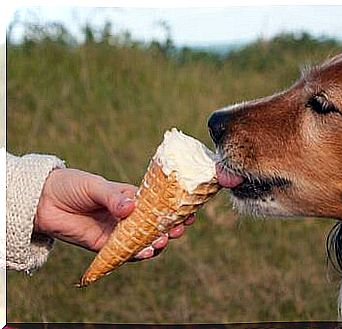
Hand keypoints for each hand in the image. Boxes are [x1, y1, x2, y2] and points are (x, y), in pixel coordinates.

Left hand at [34, 168, 195, 259]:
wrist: (43, 201)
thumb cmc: (72, 186)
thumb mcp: (95, 186)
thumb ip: (113, 197)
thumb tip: (131, 207)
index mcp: (130, 198)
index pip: (157, 204)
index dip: (174, 208)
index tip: (189, 210)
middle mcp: (127, 216)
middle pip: (155, 225)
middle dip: (170, 227)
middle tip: (179, 228)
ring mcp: (118, 232)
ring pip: (143, 240)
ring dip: (156, 242)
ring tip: (163, 240)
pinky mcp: (105, 246)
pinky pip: (125, 253)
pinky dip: (137, 254)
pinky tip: (146, 251)